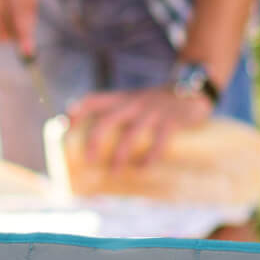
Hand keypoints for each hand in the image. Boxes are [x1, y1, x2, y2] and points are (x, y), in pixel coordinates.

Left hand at [68, 86, 213, 168]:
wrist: (193, 87)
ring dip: (121, 154)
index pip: (93, 99)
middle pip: (107, 120)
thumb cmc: (158, 102)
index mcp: (122, 98)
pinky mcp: (172, 119)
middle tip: (89, 161)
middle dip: (95, 141)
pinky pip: (160, 138)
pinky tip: (144, 168)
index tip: (66, 128)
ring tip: (115, 171)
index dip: (77, 112)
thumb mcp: (135, 101)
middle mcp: (134, 103)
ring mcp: (152, 110)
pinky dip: (150, 155)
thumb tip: (98, 146)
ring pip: (131, 132)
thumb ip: (119, 114)